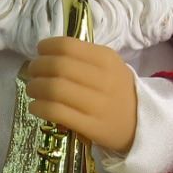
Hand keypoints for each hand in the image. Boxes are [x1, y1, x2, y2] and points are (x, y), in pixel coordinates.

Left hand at [23, 36, 137, 154]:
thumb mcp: (110, 66)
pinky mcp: (91, 127)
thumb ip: (83, 57)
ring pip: (55, 89)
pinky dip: (39, 107)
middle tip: (32, 72)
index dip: (47, 47)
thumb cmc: (117, 91)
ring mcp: (98, 105)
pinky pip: (57, 113)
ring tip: (32, 90)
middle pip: (58, 67)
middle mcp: (103, 80)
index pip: (68, 46)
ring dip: (35, 87)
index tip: (40, 52)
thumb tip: (46, 54)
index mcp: (106, 59)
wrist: (141, 124)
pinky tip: (35, 107)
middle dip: (37, 67)